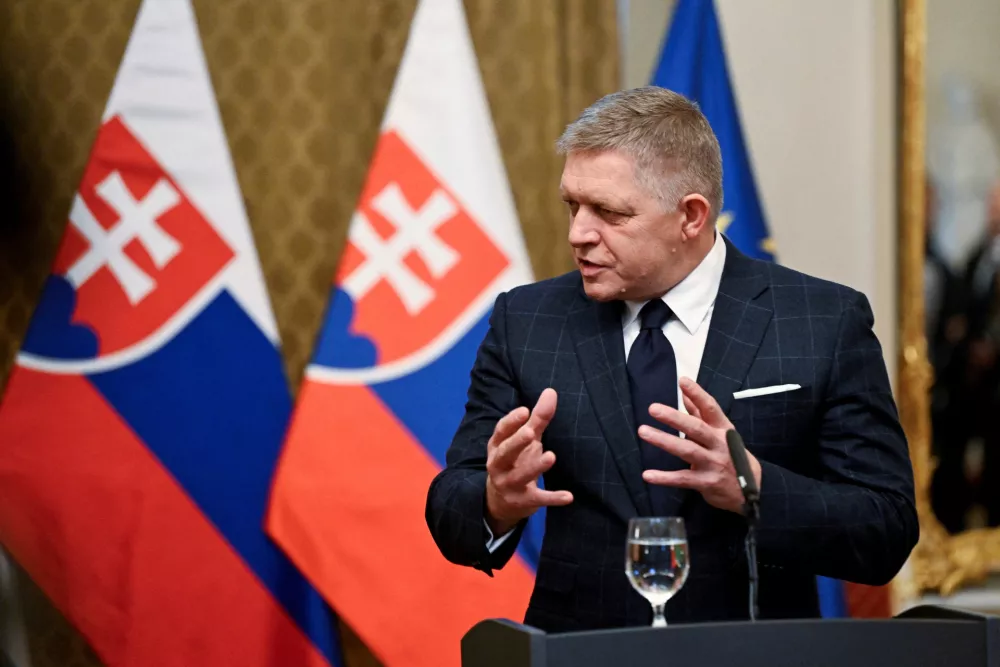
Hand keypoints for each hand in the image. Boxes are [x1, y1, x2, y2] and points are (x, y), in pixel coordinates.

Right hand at [485, 388, 573, 534]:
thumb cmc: (516, 460)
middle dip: (516, 443)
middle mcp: (499, 465)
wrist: (500, 502)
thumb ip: (538, 418)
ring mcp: (509, 484)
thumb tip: (551, 391)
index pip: (501, 432)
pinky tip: (569, 496)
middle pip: (505, 453)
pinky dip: (552, 498)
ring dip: (535, 467)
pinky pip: (538, 499)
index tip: (524, 411)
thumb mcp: (524, 440)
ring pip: (520, 476)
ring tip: (551, 456)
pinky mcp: (523, 501)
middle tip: (530, 433)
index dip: (511, 422)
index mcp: (498, 446)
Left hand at [638, 377, 761, 513]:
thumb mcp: (721, 433)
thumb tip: (685, 394)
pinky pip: (683, 479)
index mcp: (723, 429)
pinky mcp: (707, 482)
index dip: (697, 394)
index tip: (682, 381)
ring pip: (687, 450)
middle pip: (696, 428)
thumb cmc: (731, 455)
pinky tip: (647, 475)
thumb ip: (701, 414)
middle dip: (674, 418)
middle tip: (653, 408)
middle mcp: (720, 444)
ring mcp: (714, 463)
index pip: (710, 408)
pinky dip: (665, 478)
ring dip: (664, 441)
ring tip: (644, 432)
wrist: (752, 490)